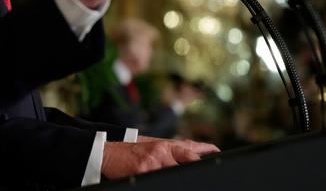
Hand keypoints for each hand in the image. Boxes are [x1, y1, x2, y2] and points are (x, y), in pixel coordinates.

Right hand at [102, 137, 218, 178]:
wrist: (107, 152)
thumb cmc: (132, 152)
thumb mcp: (154, 147)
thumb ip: (174, 151)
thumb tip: (199, 153)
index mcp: (166, 145)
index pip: (191, 148)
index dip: (206, 152)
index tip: (218, 154)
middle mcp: (161, 150)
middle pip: (188, 158)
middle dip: (196, 166)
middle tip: (207, 174)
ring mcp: (153, 160)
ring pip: (174, 172)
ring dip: (179, 177)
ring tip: (181, 179)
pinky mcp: (143, 170)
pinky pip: (157, 179)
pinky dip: (161, 181)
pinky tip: (160, 181)